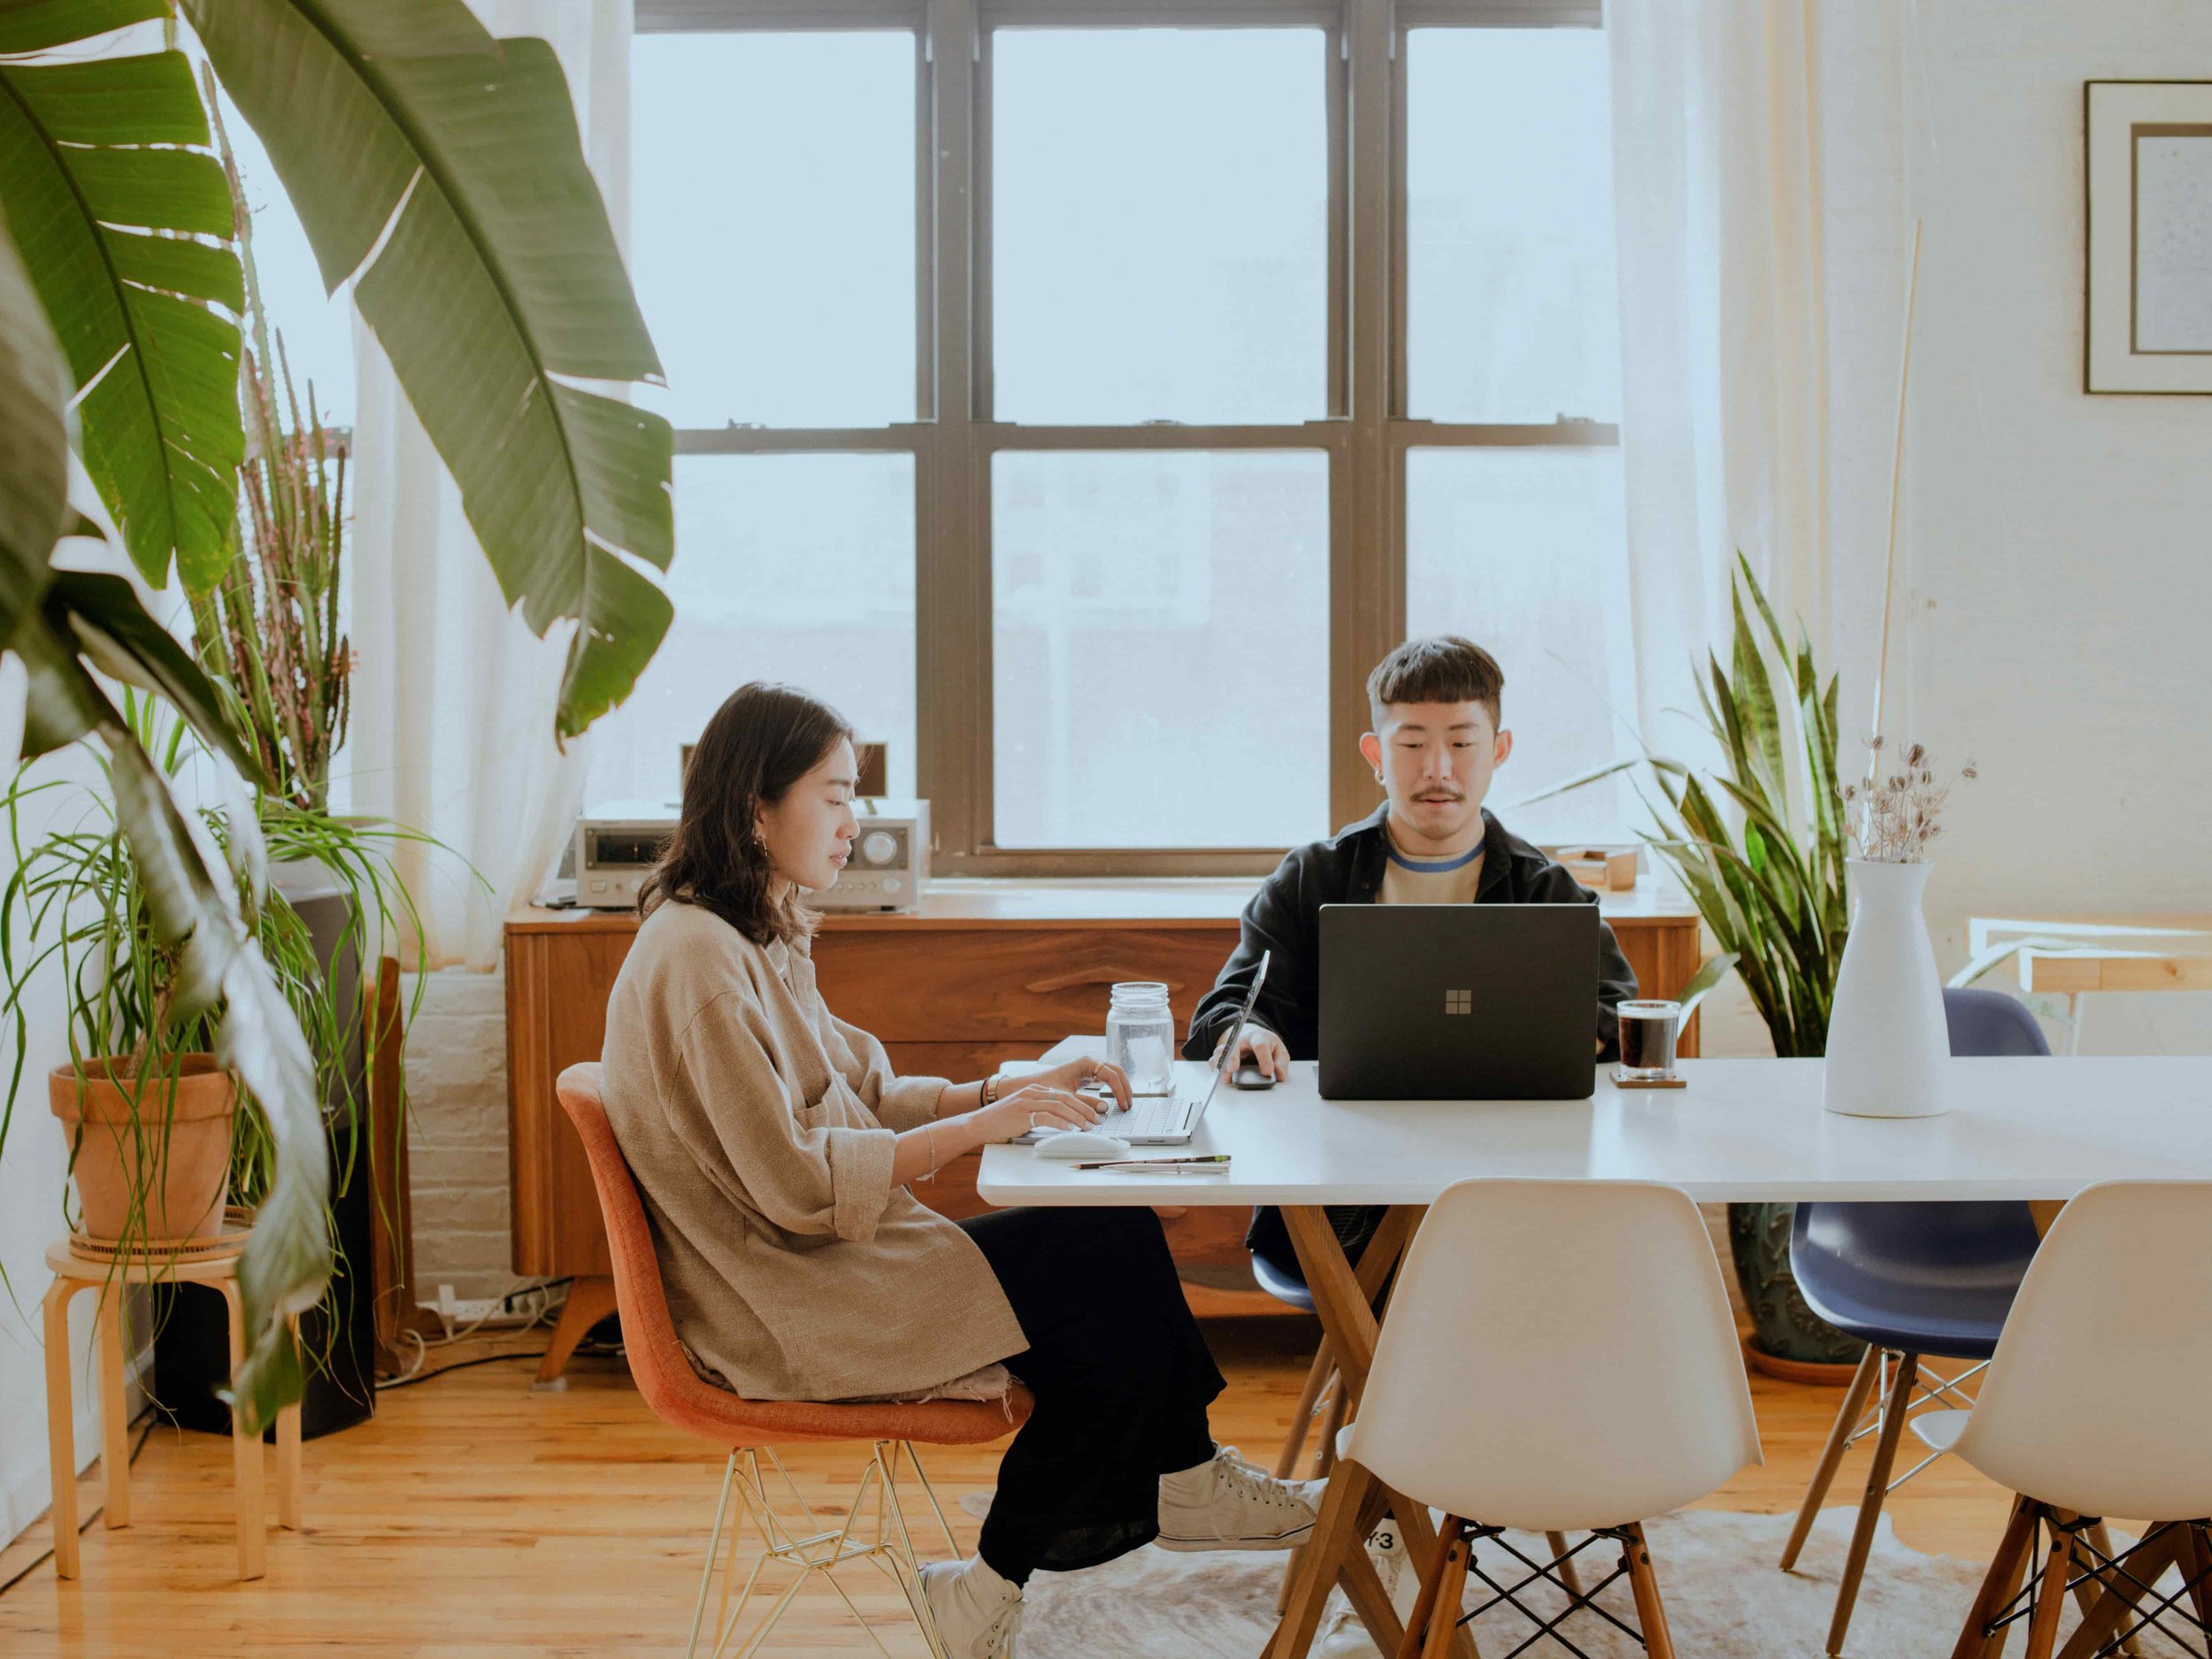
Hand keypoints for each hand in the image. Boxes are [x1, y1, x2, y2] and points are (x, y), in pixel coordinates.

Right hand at [970, 1082, 1103, 1144]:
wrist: (978, 1124)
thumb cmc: (1001, 1121)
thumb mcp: (1024, 1112)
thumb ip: (1041, 1112)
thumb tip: (1064, 1122)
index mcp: (1035, 1089)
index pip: (1065, 1094)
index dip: (1083, 1102)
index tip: (1095, 1111)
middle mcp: (1032, 1092)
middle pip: (1066, 1097)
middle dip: (1085, 1108)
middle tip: (1097, 1119)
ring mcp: (1026, 1102)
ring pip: (1059, 1105)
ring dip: (1077, 1117)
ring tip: (1088, 1126)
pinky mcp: (1021, 1114)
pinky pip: (1046, 1116)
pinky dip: (1060, 1122)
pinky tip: (1070, 1129)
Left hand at [1031, 1054, 1133, 1112]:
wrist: (1032, 1086)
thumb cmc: (1046, 1088)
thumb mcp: (1067, 1098)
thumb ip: (1086, 1103)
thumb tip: (1105, 1109)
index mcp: (1086, 1062)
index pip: (1112, 1075)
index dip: (1120, 1091)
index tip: (1123, 1106)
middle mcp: (1090, 1062)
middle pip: (1117, 1071)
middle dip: (1125, 1088)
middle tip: (1128, 1105)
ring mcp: (1090, 1067)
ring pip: (1113, 1074)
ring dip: (1121, 1088)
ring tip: (1125, 1104)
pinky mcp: (1088, 1074)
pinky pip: (1107, 1079)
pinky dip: (1114, 1089)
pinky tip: (1116, 1100)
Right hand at [1215, 1023, 1290, 1082]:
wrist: (1251, 1037)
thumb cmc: (1266, 1045)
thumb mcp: (1279, 1051)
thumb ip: (1281, 1063)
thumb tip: (1279, 1076)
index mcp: (1258, 1038)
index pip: (1260, 1045)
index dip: (1264, 1059)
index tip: (1267, 1072)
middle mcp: (1241, 1041)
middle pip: (1234, 1045)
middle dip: (1232, 1057)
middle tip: (1233, 1069)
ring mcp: (1229, 1048)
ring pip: (1220, 1052)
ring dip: (1220, 1064)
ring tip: (1223, 1078)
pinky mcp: (1221, 1058)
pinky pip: (1214, 1062)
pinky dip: (1214, 1070)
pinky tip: (1218, 1079)